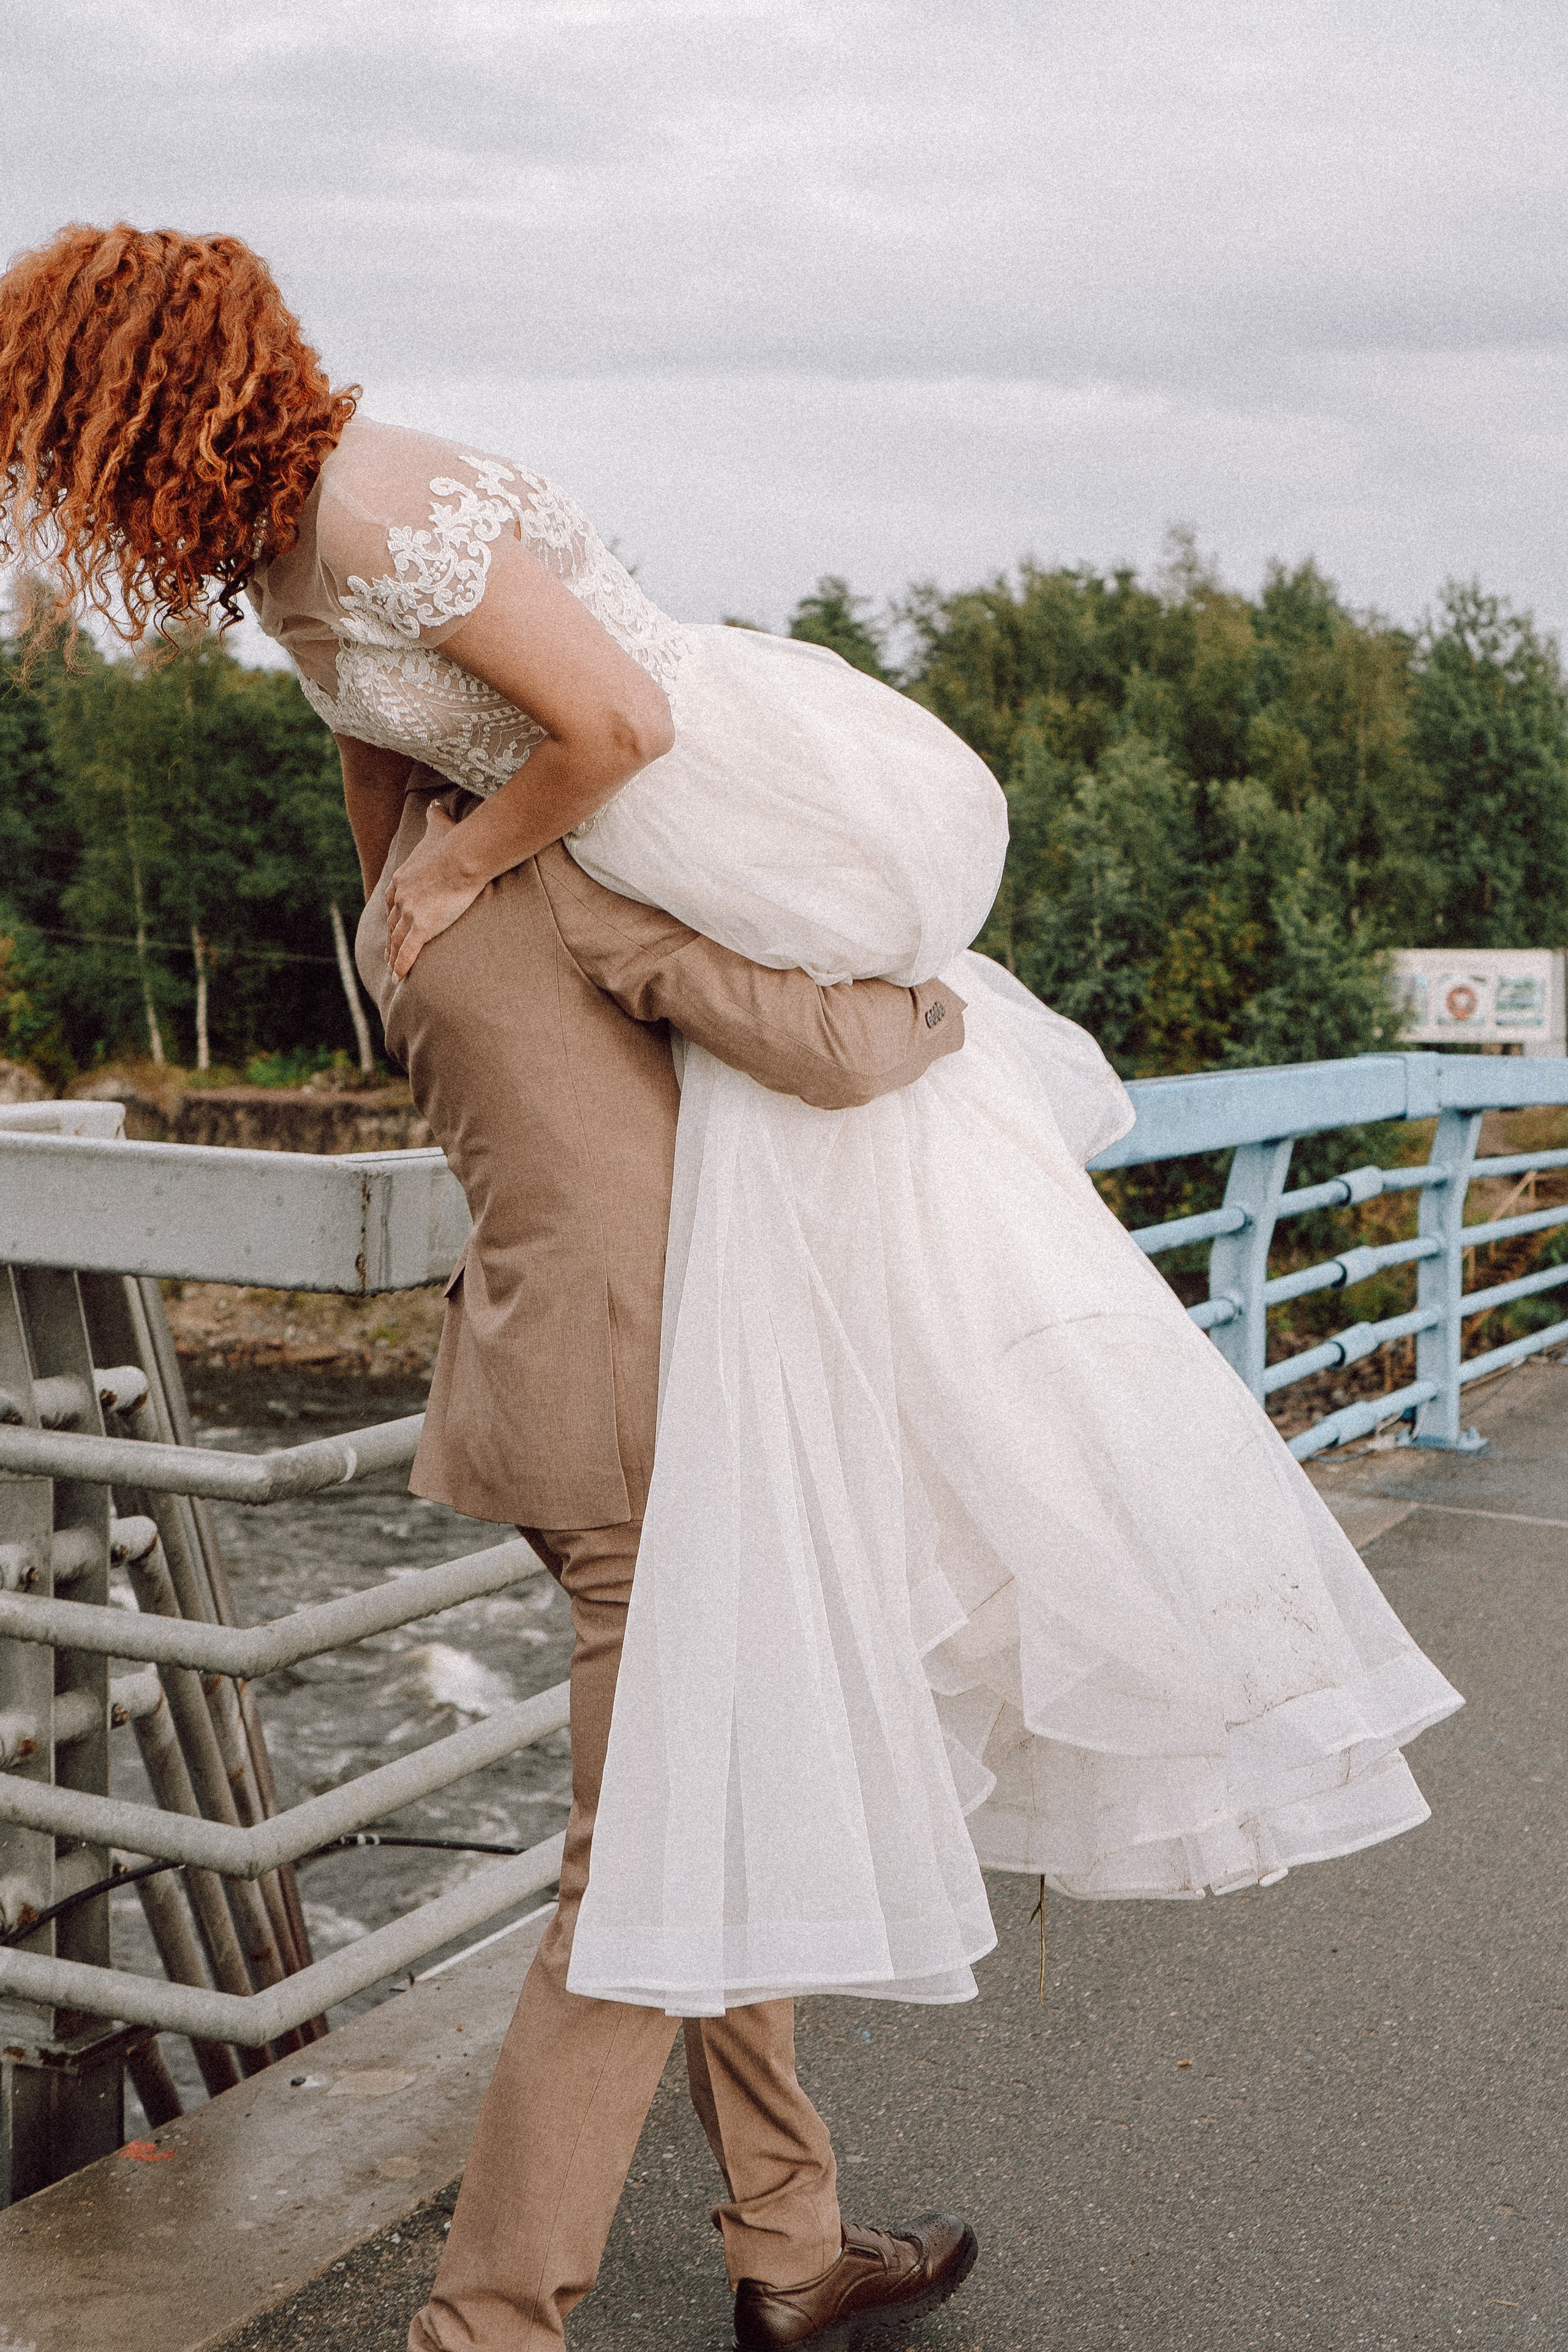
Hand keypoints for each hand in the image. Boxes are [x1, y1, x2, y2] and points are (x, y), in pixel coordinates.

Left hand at [383, 801, 484, 978]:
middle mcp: (400, 896)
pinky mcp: (422, 926)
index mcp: (402, 877)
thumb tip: (434, 802)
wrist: (463, 856)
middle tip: (389, 951)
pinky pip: (408, 952)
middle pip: (391, 922)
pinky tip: (399, 977)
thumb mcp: (438, 824)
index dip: (392, 912)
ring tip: (393, 969)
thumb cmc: (453, 840)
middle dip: (390, 937)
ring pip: (397, 939)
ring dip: (393, 956)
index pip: (391, 900)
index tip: (392, 920)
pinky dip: (402, 965)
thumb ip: (434, 814)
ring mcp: (409, 912)